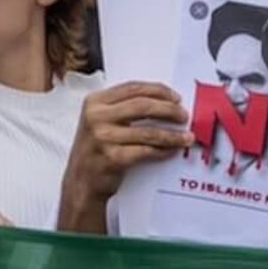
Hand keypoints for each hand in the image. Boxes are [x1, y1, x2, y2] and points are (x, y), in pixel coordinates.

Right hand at [59, 82, 191, 224]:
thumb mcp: (100, 120)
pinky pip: (145, 152)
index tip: (176, 97)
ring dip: (171, 135)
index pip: (133, 88)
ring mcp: (103, 137)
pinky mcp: (112, 158)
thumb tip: (162, 102)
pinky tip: (172, 151)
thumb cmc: (96, 148)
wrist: (81, 180)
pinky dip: (162, 151)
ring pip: (147, 132)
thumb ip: (122, 108)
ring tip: (186, 137)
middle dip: (169, 110)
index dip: (158, 91)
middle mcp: (97, 116)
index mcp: (95, 101)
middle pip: (142, 106)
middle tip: (184, 116)